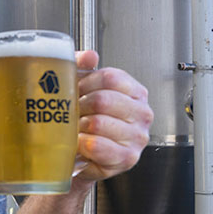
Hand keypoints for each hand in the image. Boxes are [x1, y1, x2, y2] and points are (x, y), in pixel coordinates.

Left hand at [74, 50, 152, 180]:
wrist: (83, 157)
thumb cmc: (86, 121)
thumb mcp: (83, 89)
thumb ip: (83, 67)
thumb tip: (90, 56)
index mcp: (135, 92)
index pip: (110, 77)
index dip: (85, 83)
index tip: (75, 90)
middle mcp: (142, 113)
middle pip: (103, 100)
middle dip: (79, 107)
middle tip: (70, 113)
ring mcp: (137, 137)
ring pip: (98, 123)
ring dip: (78, 127)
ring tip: (74, 129)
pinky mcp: (127, 158)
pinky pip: (97, 146)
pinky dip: (82, 144)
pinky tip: (78, 143)